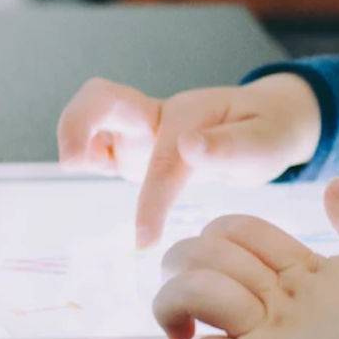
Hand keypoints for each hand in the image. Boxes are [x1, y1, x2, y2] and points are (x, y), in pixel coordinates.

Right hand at [56, 75, 321, 246]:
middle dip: (78, 122)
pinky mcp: (132, 147)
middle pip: (103, 98)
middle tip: (70, 162)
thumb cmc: (267, 133)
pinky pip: (97, 144)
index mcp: (191, 116)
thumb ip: (229, 147)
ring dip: (74, 133)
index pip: (162, 161)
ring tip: (75, 163)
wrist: (267, 123)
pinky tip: (90, 169)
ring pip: (93, 116)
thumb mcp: (266, 142)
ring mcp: (141, 130)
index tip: (145, 240)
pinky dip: (85, 154)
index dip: (151, 202)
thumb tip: (188, 146)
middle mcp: (159, 117)